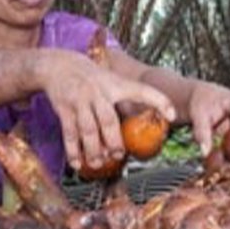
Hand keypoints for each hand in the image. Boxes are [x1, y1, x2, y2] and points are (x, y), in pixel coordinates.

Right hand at [39, 50, 175, 169]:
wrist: (57, 65)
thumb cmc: (90, 77)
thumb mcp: (110, 80)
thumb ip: (124, 98)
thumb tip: (144, 124)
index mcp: (115, 84)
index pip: (141, 90)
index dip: (159, 101)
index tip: (172, 115)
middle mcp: (98, 92)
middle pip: (109, 120)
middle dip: (115, 141)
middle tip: (119, 155)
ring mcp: (80, 101)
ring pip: (89, 130)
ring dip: (94, 150)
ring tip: (99, 163)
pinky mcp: (64, 109)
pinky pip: (69, 133)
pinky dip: (73, 151)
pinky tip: (77, 163)